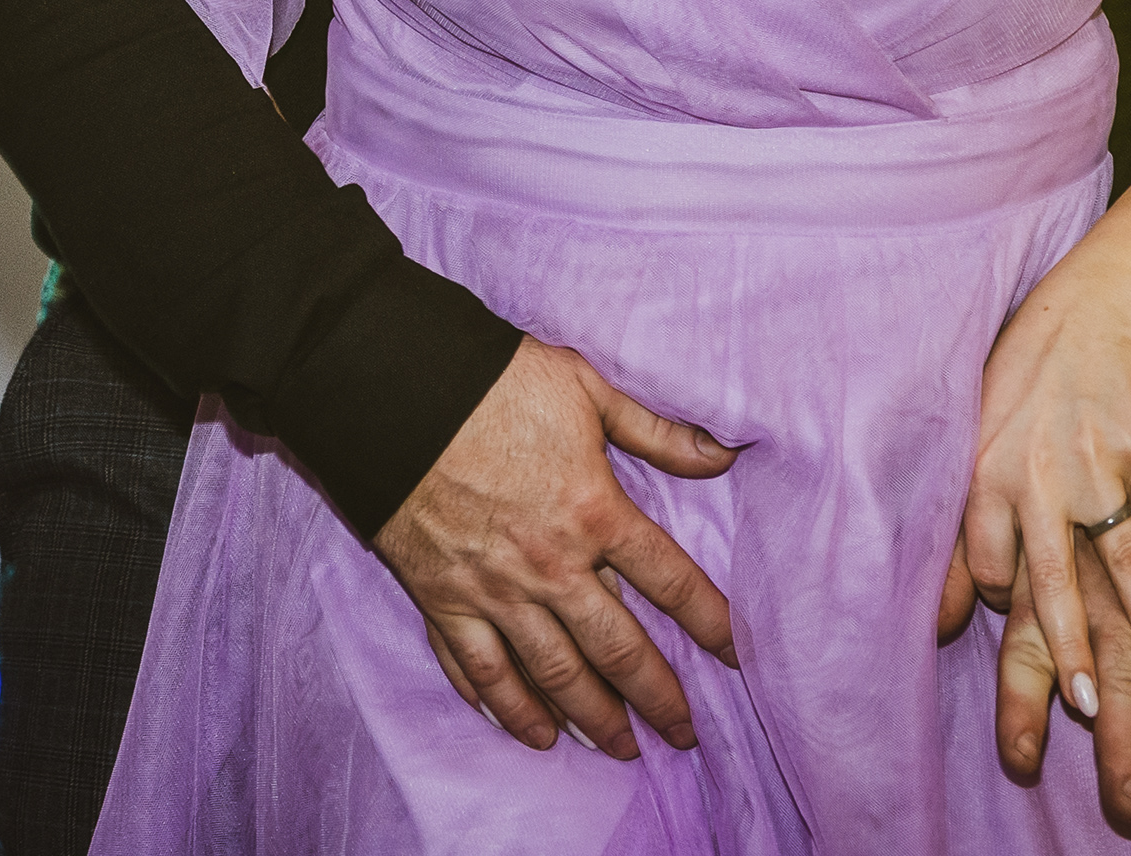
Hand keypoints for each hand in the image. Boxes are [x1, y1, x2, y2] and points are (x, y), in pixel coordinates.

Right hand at [371, 338, 740, 759]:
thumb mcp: (585, 387)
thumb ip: (656, 430)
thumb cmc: (493, 382)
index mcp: (593, 511)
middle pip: (618, 649)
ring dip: (593, 718)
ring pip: (553, 675)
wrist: (393, 392)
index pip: (670, 581)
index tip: (737, 658)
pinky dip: (506, 707)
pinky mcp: (442, 600)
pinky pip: (479, 670)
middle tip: (683, 735)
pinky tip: (531, 734)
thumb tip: (724, 454)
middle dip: (657, 698)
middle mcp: (550, 566)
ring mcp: (493, 591)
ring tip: (621, 749)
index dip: (710, 624)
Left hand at [960, 286, 1130, 734]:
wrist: (1090, 318)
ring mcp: (1093, 466)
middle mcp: (1035, 476)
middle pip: (1053, 579)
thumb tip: (944, 614)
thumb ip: (966, 527)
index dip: (1004, 602)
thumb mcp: (973, 441)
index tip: (1021, 633)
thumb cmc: (1021, 384)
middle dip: (1070, 646)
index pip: (990, 566)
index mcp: (985, 475)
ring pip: (1120, 561)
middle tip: (1085, 703)